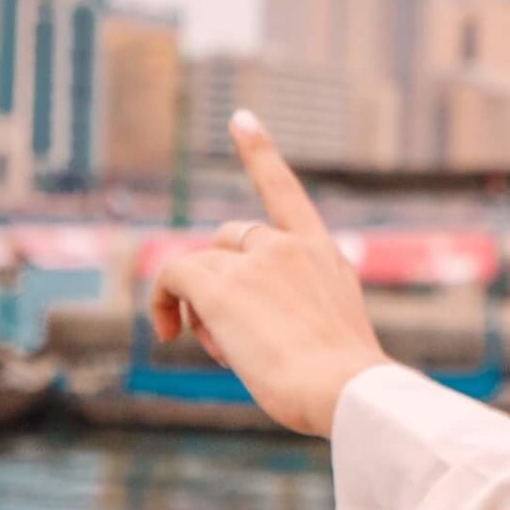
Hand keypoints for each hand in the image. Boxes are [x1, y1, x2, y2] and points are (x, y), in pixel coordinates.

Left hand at [146, 110, 396, 436]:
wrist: (347, 391)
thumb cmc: (343, 387)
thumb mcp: (332, 338)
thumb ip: (297, 315)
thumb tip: (241, 327)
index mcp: (325, 256)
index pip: (285, 193)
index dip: (259, 154)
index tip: (239, 119)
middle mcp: (290, 247)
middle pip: (229, 241)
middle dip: (220, 282)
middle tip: (226, 338)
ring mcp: (258, 262)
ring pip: (201, 267)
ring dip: (199, 307)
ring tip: (222, 352)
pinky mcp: (224, 286)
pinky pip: (173, 275)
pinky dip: (162, 300)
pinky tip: (166, 332)